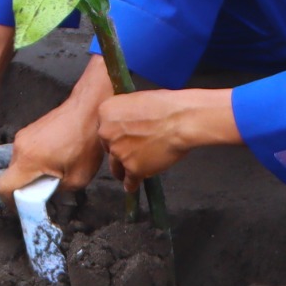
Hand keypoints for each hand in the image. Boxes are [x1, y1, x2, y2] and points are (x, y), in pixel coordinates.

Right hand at [0, 56, 114, 199]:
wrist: (88, 108)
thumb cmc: (85, 143)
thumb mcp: (78, 178)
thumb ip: (58, 190)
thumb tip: (49, 189)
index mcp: (28, 160)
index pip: (2, 187)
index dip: (9, 202)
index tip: (24, 206)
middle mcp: (19, 147)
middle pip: (11, 176)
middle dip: (25, 187)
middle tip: (45, 190)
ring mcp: (23, 136)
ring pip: (19, 163)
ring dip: (31, 173)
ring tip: (54, 172)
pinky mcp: (30, 129)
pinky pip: (26, 152)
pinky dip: (35, 161)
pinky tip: (56, 158)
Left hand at [96, 87, 239, 191]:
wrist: (181, 119)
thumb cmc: (164, 105)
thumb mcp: (135, 101)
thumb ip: (124, 115)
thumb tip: (124, 125)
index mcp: (105, 113)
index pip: (104, 129)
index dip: (114, 136)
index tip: (123, 139)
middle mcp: (106, 133)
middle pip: (108, 148)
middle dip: (118, 151)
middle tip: (131, 153)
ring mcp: (119, 152)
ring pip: (116, 167)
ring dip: (123, 170)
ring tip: (129, 174)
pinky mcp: (133, 168)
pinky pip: (129, 181)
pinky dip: (132, 184)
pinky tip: (134, 185)